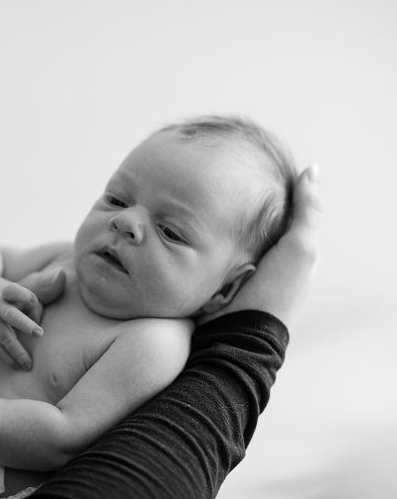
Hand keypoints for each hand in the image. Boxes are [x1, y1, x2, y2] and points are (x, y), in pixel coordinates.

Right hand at [0, 267, 65, 370]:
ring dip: (16, 350)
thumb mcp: (21, 285)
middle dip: (24, 324)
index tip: (34, 300)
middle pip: (10, 315)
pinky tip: (17, 366)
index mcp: (6, 291)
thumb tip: (58, 285)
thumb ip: (42, 286)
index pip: (13, 290)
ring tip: (29, 364)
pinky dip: (6, 357)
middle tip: (40, 333)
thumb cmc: (9, 292)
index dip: (23, 294)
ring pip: (3, 336)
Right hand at [199, 164, 320, 325]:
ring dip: (216, 216)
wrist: (234, 333)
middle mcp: (263, 260)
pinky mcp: (211, 275)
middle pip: (253, 220)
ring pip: (227, 231)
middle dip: (239, 200)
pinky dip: (200, 233)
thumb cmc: (273, 293)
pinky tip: (188, 217)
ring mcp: (235, 269)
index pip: (282, 210)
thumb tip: (310, 171)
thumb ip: (307, 212)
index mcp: (289, 253)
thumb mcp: (300, 249)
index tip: (251, 165)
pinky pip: (205, 246)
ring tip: (198, 190)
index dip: (271, 188)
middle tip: (219, 173)